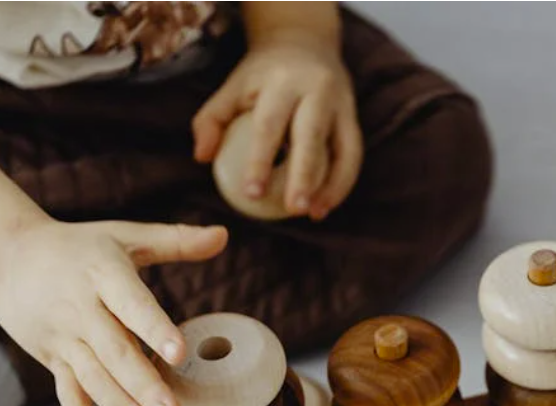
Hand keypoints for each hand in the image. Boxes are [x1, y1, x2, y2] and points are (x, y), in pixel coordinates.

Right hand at [0, 218, 227, 405]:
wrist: (4, 258)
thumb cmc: (78, 247)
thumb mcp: (123, 236)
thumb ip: (174, 240)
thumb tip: (224, 235)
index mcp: (102, 275)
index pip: (131, 304)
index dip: (154, 328)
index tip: (178, 353)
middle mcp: (80, 309)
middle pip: (114, 353)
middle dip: (144, 386)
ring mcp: (64, 339)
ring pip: (94, 380)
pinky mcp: (53, 360)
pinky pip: (68, 397)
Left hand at [192, 34, 361, 220]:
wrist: (304, 41)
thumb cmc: (262, 74)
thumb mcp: (233, 86)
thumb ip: (211, 119)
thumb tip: (202, 157)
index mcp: (281, 82)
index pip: (270, 124)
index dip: (260, 160)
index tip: (252, 193)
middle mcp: (315, 91)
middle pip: (311, 137)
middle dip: (304, 176)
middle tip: (293, 209)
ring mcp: (340, 104)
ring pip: (341, 148)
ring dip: (330, 185)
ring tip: (313, 214)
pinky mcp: (352, 118)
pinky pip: (353, 155)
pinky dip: (342, 183)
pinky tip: (325, 205)